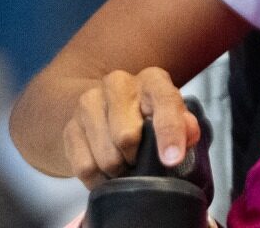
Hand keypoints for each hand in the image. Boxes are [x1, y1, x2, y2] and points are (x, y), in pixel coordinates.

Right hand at [62, 67, 199, 188]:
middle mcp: (118, 83)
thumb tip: (189, 136)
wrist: (103, 107)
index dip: (169, 133)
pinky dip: (99, 180)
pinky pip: (84, 167)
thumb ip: (185, 125)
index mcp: (152, 79)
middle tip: (141, 161)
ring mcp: (89, 102)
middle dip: (137, 158)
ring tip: (125, 165)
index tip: (172, 159)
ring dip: (119, 171)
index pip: (164, 103)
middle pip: (126, 136)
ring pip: (106, 157)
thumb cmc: (147, 115)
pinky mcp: (70, 126)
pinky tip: (106, 172)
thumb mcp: (172, 115)